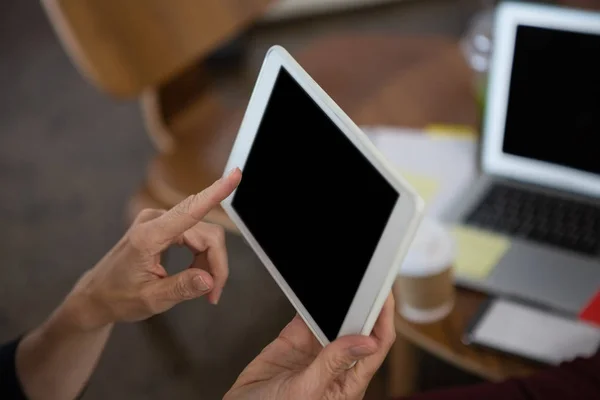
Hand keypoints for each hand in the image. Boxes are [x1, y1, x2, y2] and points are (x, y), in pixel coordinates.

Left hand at [61, 168, 241, 329]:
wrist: (97, 295)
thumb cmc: (118, 298)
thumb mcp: (151, 301)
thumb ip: (182, 288)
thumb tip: (210, 279)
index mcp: (149, 236)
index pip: (190, 211)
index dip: (216, 193)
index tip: (235, 175)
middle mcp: (155, 221)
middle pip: (207, 234)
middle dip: (216, 264)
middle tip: (213, 294)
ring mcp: (159, 221)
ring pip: (204, 236)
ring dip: (210, 263)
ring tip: (204, 290)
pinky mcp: (163, 226)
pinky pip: (196, 236)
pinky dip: (202, 258)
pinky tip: (196, 276)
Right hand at [225, 295, 395, 399]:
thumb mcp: (306, 391)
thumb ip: (333, 364)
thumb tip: (366, 342)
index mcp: (348, 382)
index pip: (376, 345)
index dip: (384, 319)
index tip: (384, 294)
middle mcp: (335, 365)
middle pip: (359, 328)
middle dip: (364, 304)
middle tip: (367, 278)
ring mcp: (315, 351)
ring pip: (335, 319)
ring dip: (339, 301)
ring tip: (344, 280)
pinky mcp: (294, 340)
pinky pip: (307, 315)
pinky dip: (311, 302)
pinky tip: (315, 291)